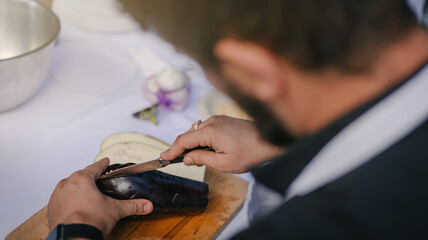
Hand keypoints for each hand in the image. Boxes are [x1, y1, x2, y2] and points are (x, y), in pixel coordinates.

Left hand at [48, 158, 152, 234]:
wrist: (73, 237)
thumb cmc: (90, 221)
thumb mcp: (115, 210)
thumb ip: (132, 206)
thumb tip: (147, 205)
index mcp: (82, 179)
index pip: (95, 167)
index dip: (103, 164)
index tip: (105, 162)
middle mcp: (67, 184)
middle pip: (81, 176)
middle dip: (90, 178)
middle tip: (98, 181)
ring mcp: (57, 195)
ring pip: (70, 187)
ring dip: (78, 189)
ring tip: (88, 196)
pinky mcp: (52, 207)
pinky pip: (62, 199)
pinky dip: (69, 200)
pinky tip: (77, 207)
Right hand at [161, 115, 283, 172]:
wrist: (270, 141)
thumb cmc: (249, 153)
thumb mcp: (224, 163)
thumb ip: (202, 159)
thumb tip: (187, 158)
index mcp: (210, 131)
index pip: (183, 140)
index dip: (171, 150)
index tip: (162, 158)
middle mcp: (212, 121)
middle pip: (189, 134)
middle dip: (182, 148)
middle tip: (180, 162)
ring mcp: (218, 118)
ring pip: (197, 131)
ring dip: (193, 143)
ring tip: (197, 159)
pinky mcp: (224, 120)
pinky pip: (206, 128)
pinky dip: (202, 138)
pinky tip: (208, 149)